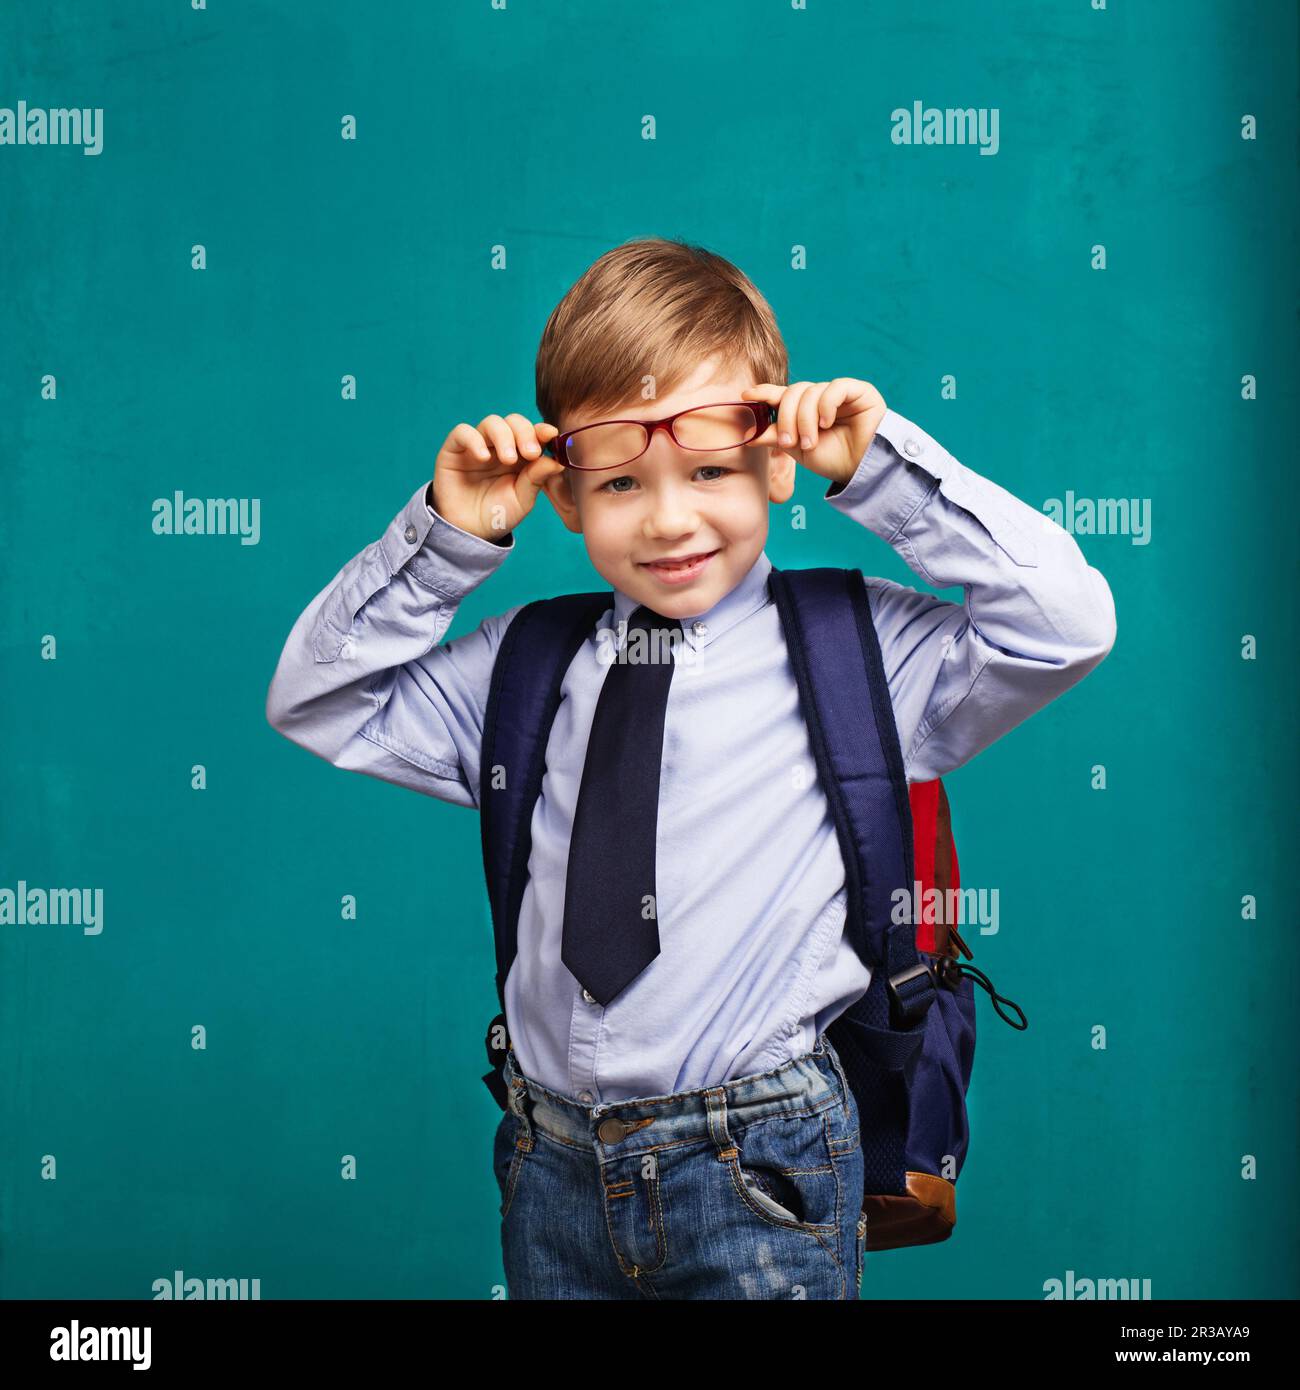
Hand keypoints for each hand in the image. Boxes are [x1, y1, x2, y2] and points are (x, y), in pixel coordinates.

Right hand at [431, 414, 563, 541]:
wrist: (469, 531)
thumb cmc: (498, 514)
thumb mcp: (523, 498)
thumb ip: (537, 478)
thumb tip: (558, 461)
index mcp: (521, 454)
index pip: (532, 432)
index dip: (542, 430)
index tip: (551, 434)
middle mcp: (499, 445)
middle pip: (513, 422)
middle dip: (525, 433)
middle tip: (531, 453)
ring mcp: (477, 445)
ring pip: (491, 423)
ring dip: (504, 436)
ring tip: (508, 459)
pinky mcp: (454, 449)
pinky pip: (462, 432)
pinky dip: (474, 440)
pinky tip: (483, 457)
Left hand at [741, 379, 886, 487]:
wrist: (862, 470)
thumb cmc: (832, 460)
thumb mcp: (797, 449)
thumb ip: (774, 437)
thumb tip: (748, 434)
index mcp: (805, 409)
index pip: (781, 394)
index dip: (764, 393)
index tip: (746, 396)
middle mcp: (820, 398)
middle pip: (793, 392)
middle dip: (786, 417)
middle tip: (787, 442)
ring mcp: (838, 393)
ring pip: (810, 392)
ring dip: (805, 419)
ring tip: (811, 442)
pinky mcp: (859, 391)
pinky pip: (835, 388)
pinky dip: (826, 405)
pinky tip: (827, 423)